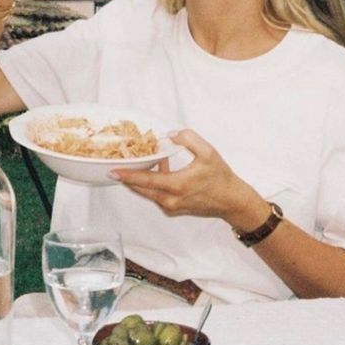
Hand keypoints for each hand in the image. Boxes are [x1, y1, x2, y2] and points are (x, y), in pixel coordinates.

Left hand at [111, 129, 268, 227]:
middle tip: (115, 166)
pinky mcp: (173, 210)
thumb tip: (171, 134)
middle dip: (127, 177)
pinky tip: (158, 170)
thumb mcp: (208, 152)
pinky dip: (152, 184)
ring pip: (147, 193)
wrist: (231, 201)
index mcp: (177, 185)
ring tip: (134, 164)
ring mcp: (171, 207)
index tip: (113, 170)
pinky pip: (156, 196)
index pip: (146, 180)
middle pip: (141, 189)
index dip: (128, 175)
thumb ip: (189, 139)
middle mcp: (170, 200)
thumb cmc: (221, 177)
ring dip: (140, 180)